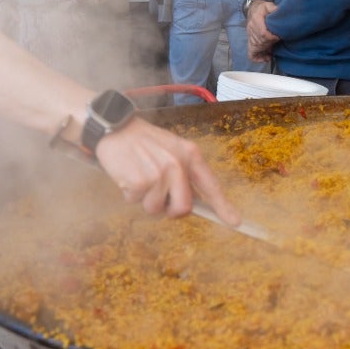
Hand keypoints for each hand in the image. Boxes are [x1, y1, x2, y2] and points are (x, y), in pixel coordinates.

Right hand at [93, 119, 239, 224]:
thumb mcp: (171, 148)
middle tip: (157, 197)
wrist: (114, 127)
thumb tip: (191, 202)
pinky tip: (126, 174)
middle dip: (170, 210)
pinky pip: (136, 202)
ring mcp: (159, 173)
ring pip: (156, 208)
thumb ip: (184, 172)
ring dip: (144, 199)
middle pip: (183, 208)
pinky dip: (129, 193)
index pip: (210, 185)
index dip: (223, 206)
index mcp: (190, 155)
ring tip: (138, 176)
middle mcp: (178, 164)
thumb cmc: (142, 141)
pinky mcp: (140, 181)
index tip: (235, 221)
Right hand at [245, 0, 277, 59]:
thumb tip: (278, 11)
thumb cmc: (262, 9)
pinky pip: (251, 54)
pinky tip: (267, 58)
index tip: (278, 37)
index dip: (271, 37)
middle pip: (260, 42)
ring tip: (273, 48)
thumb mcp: (267, 5)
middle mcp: (251, 29)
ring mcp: (250, 36)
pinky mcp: (250, 41)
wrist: (252, 10)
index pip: (262, 33)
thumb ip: (273, 8)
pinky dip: (259, 58)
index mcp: (256, 20)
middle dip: (270, 43)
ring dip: (266, 49)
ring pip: (257, 47)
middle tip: (277, 41)